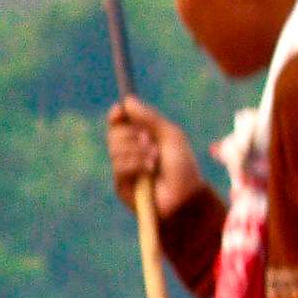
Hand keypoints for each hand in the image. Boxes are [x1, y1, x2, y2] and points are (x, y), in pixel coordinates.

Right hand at [106, 98, 204, 218]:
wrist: (184, 195)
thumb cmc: (182, 166)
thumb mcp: (170, 136)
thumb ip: (149, 118)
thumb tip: (127, 101)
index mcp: (142, 137)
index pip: (120, 122)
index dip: (117, 115)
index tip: (119, 110)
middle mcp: (130, 151)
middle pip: (113, 133)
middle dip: (130, 135)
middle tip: (148, 140)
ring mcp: (124, 168)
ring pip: (115, 149)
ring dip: (137, 151)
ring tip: (154, 160)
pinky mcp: (120, 184)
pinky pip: (119, 166)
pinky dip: (135, 164)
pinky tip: (149, 171)